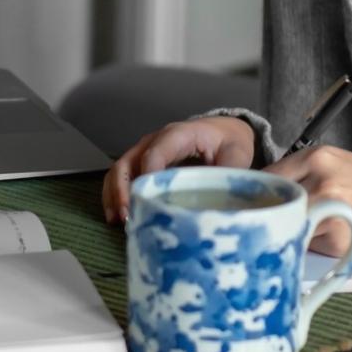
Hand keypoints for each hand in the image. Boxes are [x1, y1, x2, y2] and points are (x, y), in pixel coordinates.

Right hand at [101, 117, 254, 222]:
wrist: (224, 131)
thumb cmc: (229, 142)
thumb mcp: (237, 154)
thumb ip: (229, 173)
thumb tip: (220, 201)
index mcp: (180, 134)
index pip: (157, 152)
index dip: (149, 175)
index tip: (149, 200)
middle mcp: (156, 140)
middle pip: (129, 161)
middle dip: (123, 189)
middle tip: (127, 215)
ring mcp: (145, 151)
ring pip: (120, 170)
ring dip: (114, 194)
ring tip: (118, 220)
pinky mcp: (142, 164)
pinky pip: (121, 177)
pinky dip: (115, 196)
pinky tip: (116, 217)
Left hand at [264, 146, 351, 258]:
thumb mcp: (343, 166)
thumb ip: (307, 175)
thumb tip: (270, 192)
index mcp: (318, 156)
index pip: (267, 175)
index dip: (260, 194)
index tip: (255, 205)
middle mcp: (319, 177)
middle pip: (272, 201)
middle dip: (269, 215)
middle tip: (270, 224)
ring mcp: (327, 206)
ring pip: (287, 223)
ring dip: (289, 232)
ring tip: (302, 233)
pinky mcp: (337, 236)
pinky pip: (307, 244)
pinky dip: (311, 247)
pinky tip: (328, 242)